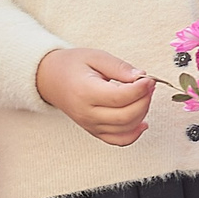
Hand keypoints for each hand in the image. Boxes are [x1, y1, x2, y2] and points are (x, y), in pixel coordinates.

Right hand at [36, 47, 154, 145]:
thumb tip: (141, 77)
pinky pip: (118, 140)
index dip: (140, 89)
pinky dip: (134, 134)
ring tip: (143, 96)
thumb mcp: (95, 57)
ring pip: (126, 128)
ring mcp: (90, 125)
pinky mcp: (94, 131)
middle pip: (126, 116)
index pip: (120, 97)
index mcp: (85, 92)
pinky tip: (142, 122)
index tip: (148, 79)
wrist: (50, 79)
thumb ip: (119, 67)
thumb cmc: (71, 66)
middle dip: (144, 101)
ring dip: (142, 113)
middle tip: (149, 86)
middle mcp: (86, 113)